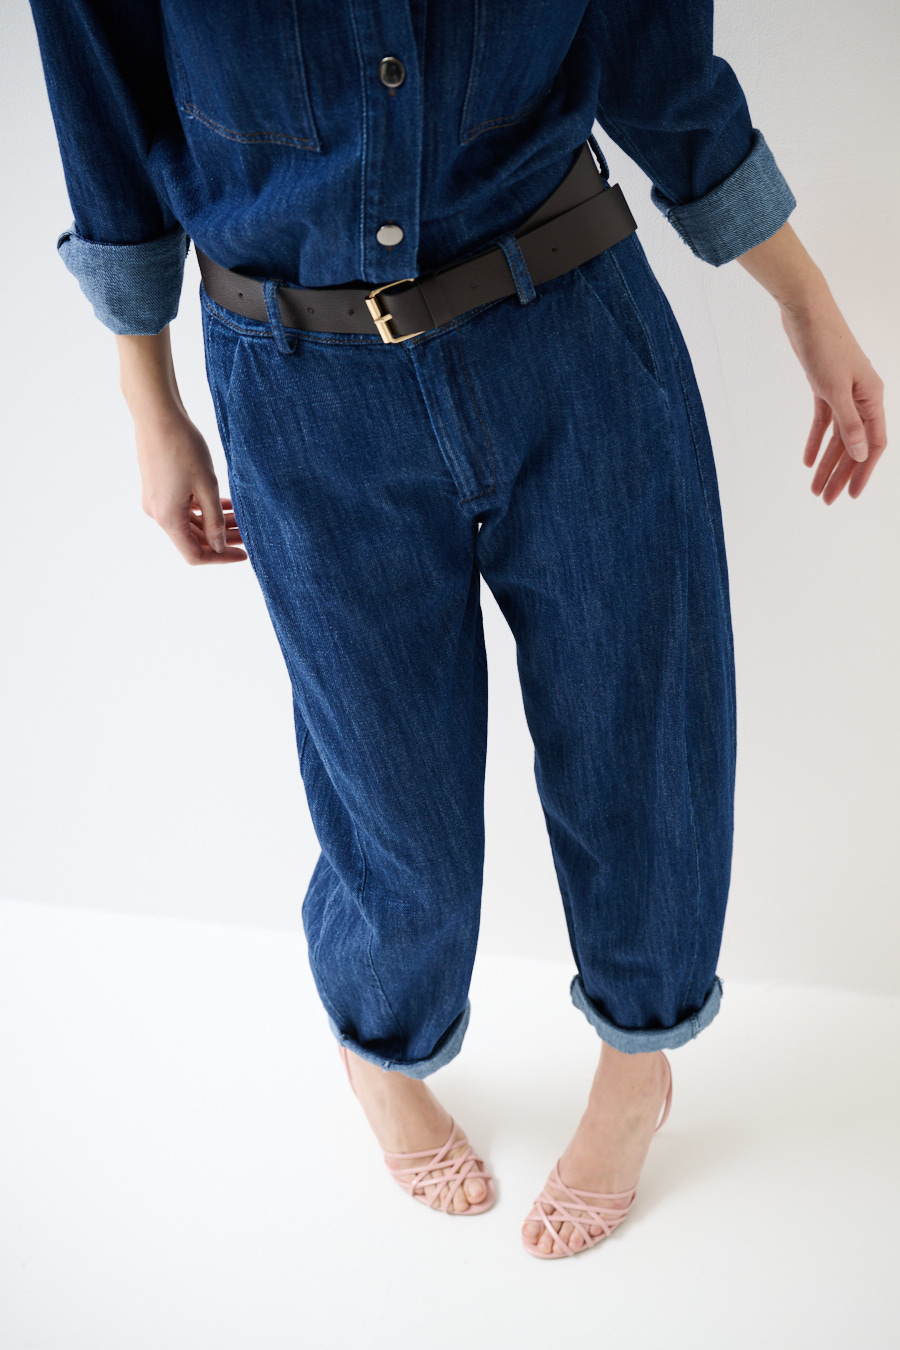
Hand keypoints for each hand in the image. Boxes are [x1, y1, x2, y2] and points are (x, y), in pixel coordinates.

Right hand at [134, 404, 246, 564]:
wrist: (157, 415)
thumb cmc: (183, 447)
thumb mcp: (207, 486)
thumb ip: (214, 520)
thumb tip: (219, 545)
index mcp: (168, 518)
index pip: (194, 555)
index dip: (220, 558)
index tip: (243, 554)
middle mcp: (158, 514)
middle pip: (193, 539)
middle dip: (221, 539)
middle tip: (249, 536)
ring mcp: (156, 501)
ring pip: (190, 523)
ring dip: (214, 523)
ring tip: (242, 518)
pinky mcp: (158, 489)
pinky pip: (184, 508)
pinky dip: (203, 509)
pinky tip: (226, 504)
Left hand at [735, 220, 885, 504]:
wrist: (805, 311)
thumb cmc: (824, 345)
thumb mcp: (834, 389)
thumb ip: (849, 424)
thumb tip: (860, 454)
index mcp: (872, 398)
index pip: (874, 444)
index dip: (863, 472)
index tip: (852, 496)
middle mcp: (863, 397)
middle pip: (854, 444)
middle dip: (840, 474)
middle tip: (825, 501)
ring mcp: (844, 392)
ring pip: (838, 436)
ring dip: (826, 462)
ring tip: (814, 488)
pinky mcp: (825, 386)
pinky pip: (824, 421)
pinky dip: (816, 440)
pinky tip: (807, 462)